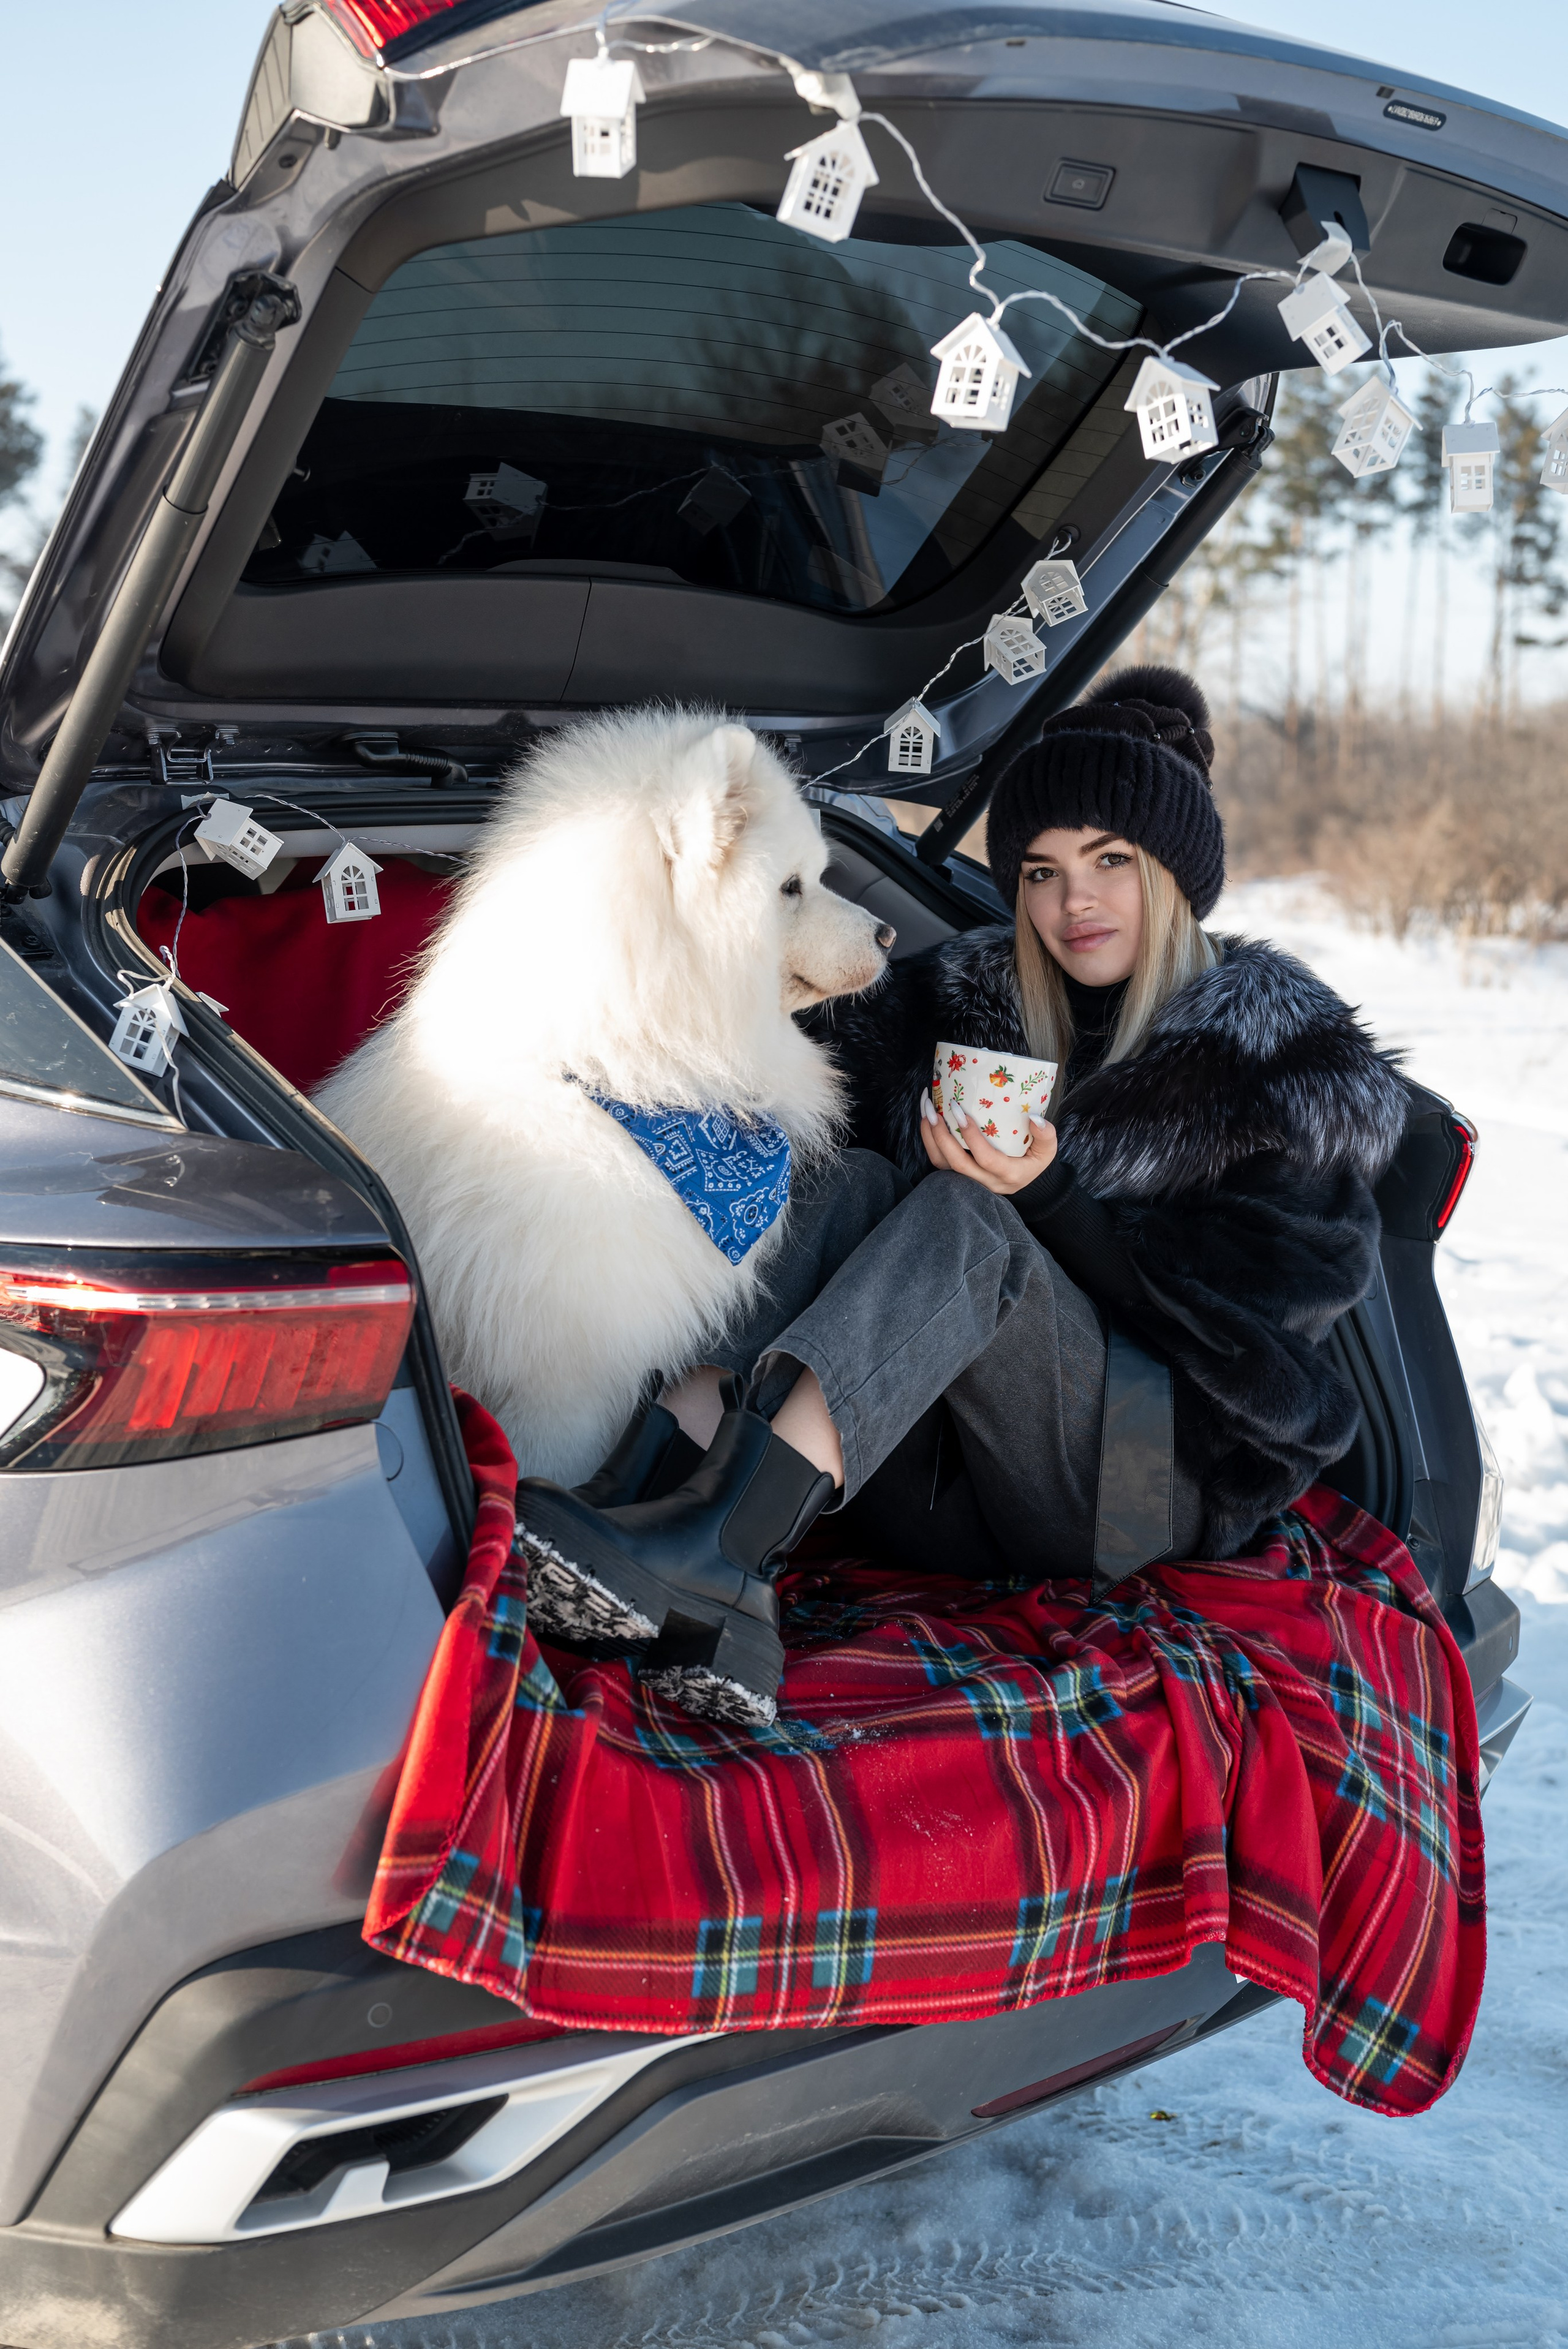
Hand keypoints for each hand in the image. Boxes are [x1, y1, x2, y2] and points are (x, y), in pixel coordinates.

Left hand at [920, 1088, 1056, 1195]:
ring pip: (942, 1164)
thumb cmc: (1034, 1162)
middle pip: (957, 1164)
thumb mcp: (1047, 1151)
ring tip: (926, 1112)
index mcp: (1008, 1174)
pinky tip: (927, 1121)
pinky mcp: (959, 1176)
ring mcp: (970, 1181)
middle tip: (934, 1110)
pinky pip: (939, 1162)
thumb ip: (1047, 1135)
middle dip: (941, 1136)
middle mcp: (986, 1181)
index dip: (971, 1137)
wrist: (1025, 1182)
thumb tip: (1034, 1118)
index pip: (986, 1158)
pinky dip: (930, 1141)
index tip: (960, 1111)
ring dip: (930, 1138)